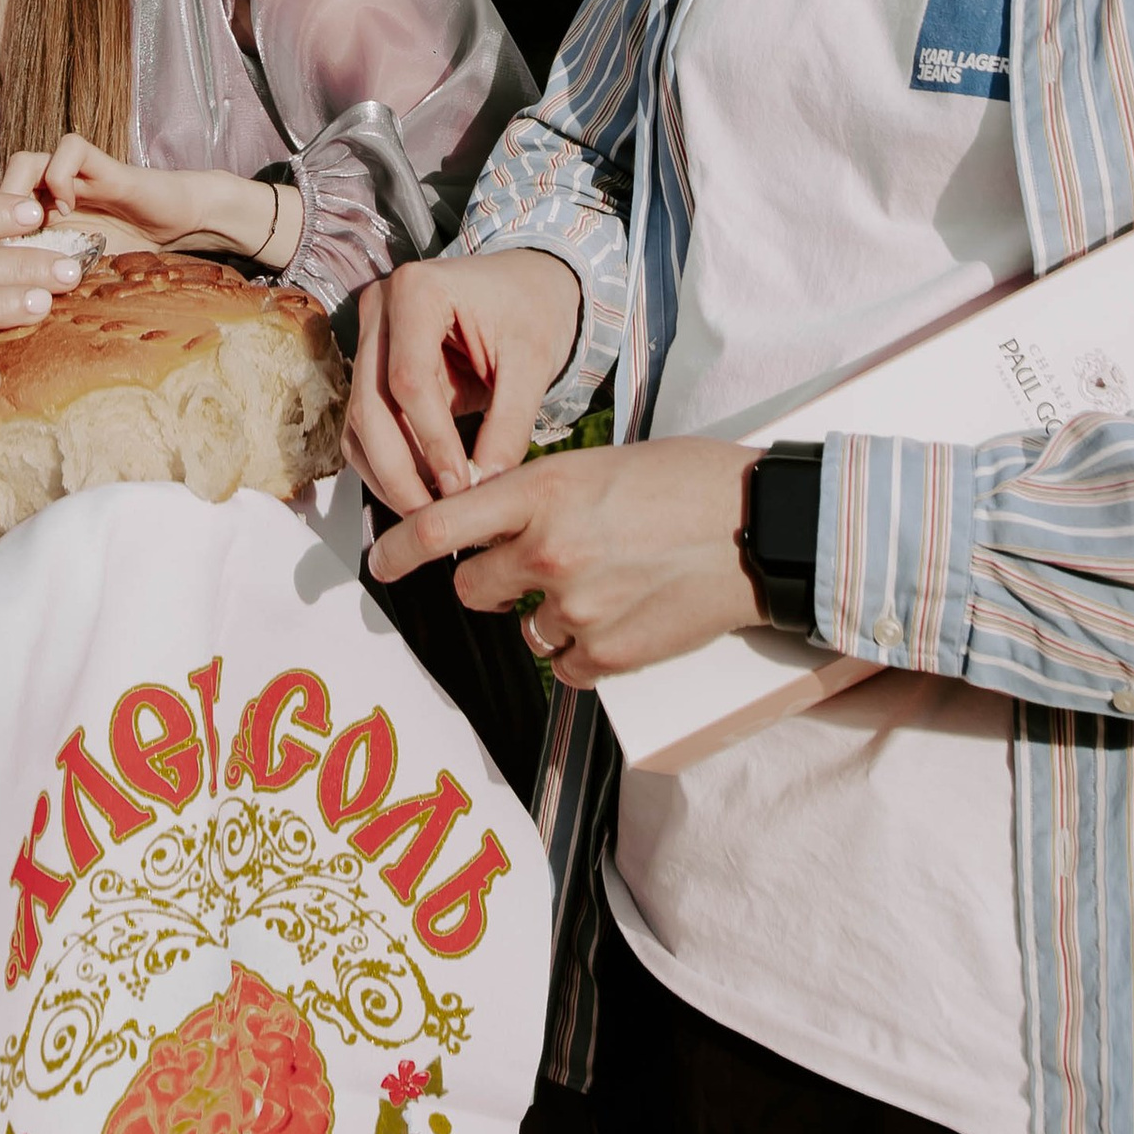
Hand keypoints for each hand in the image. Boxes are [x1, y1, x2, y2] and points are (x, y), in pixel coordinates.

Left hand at [4, 135, 301, 275]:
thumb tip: (8, 321)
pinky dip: (60, 177)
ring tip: (34, 227)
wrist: (185, 224)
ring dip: (20, 192)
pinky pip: (69, 150)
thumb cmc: (132, 253)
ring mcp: (75, 178)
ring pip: (25, 160)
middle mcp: (50, 195)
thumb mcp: (82, 278)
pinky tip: (69, 210)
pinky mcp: (103, 167)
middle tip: (0, 250)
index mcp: (39, 221)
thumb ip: (49, 286)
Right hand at [344, 246, 583, 512]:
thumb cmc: (530, 310)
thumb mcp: (532, 361)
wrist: (526, 286)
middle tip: (433, 518)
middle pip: (370, 405)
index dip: (432, 443)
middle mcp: (379, 308)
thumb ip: (510, 425)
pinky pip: (365, 428)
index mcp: (417, 290)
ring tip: (429, 514)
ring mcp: (369, 338)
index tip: (461, 488)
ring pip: (359, 423)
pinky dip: (387, 466)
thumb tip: (486, 489)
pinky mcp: (371, 369)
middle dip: (400, 472)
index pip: (408, 380)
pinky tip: (420, 493)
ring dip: (388, 476)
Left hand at [365, 438, 760, 684]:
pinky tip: (621, 617)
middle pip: (470, 589)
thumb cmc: (683, 481)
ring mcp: (578, 608)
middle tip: (531, 566)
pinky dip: (583, 651)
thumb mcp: (597, 465)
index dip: (399, 551)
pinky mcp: (610, 655)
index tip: (379, 565)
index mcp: (540, 491)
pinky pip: (564, 668)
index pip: (439, 527)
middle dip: (490, 581)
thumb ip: (538, 496)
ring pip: (524, 629)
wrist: (755, 525)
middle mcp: (547, 551)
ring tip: (605, 583)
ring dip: (547, 615)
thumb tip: (496, 523)